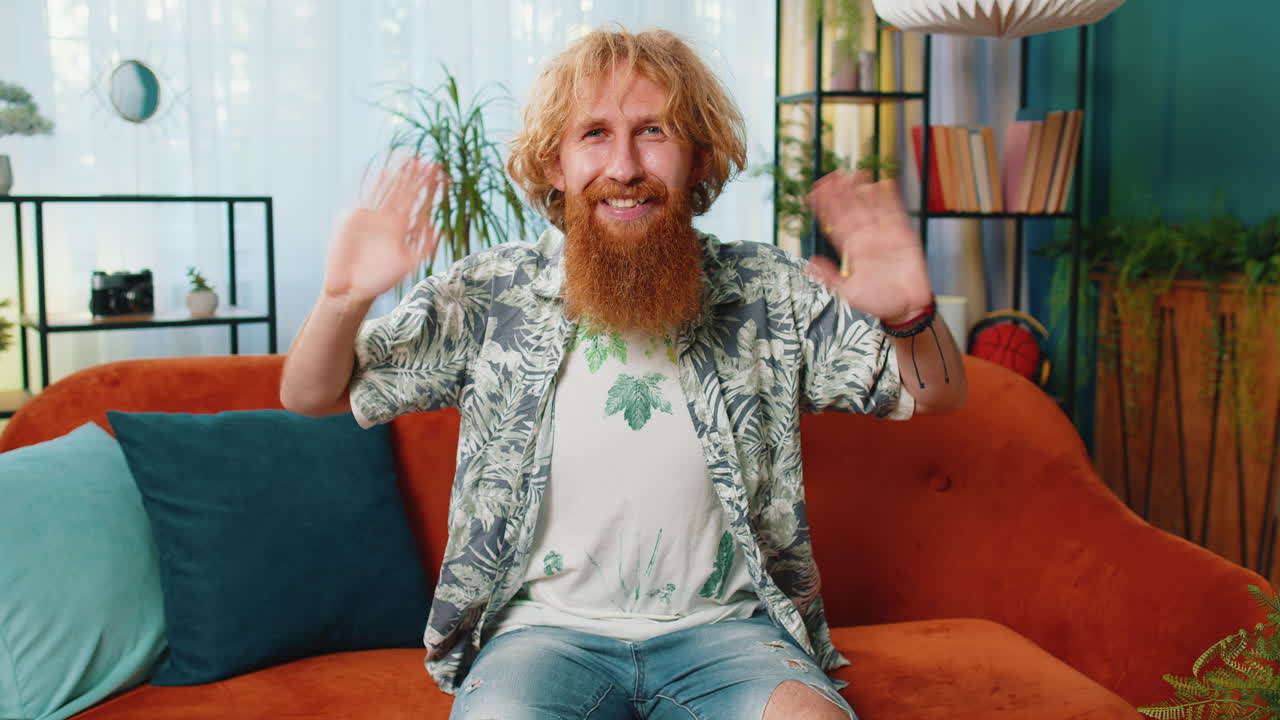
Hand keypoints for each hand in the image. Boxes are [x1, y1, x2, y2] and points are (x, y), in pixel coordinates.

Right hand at [324, 158, 446, 301]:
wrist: (353, 287)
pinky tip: (376, 169)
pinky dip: (367, 183)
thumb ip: (423, 246)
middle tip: (428, 160)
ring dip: (396, 174)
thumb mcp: (408, 263)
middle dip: (415, 176)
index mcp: (401, 227)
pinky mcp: (353, 217)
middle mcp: (387, 218)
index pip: (418, 202)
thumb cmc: (381, 278)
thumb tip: (439, 228)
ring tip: (407, 157)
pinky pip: (361, 196)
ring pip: (385, 189)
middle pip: (404, 191)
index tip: (442, 174)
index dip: (428, 188)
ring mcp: (370, 215)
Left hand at [806, 170, 932, 324]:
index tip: (814, 192)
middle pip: (852, 209)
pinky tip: (884, 184)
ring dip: (864, 191)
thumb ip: (829, 277)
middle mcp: (866, 238)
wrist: (906, 309)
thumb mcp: (848, 292)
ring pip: (871, 207)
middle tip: (832, 175)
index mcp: (852, 249)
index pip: (835, 222)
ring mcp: (885, 235)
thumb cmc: (878, 303)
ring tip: (855, 174)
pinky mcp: (904, 236)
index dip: (825, 207)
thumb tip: (808, 265)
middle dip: (842, 193)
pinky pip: (896, 214)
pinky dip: (891, 199)